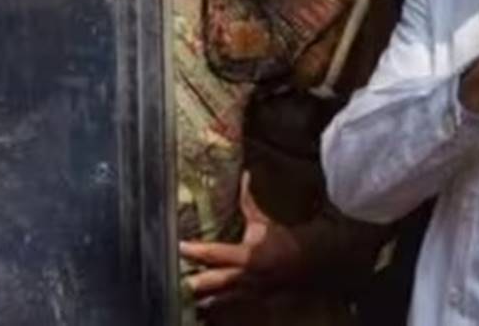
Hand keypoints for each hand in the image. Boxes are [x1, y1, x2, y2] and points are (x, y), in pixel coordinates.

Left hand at [179, 172, 305, 308]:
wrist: (309, 262)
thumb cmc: (284, 239)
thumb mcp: (264, 221)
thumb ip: (249, 201)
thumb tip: (244, 175)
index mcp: (248, 255)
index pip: (215, 253)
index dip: (194, 250)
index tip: (178, 245)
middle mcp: (245, 277)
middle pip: (210, 283)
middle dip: (190, 282)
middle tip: (169, 279)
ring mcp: (246, 293)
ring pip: (215, 299)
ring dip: (198, 295)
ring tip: (178, 293)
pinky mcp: (249, 301)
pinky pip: (225, 305)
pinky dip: (211, 305)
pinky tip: (198, 304)